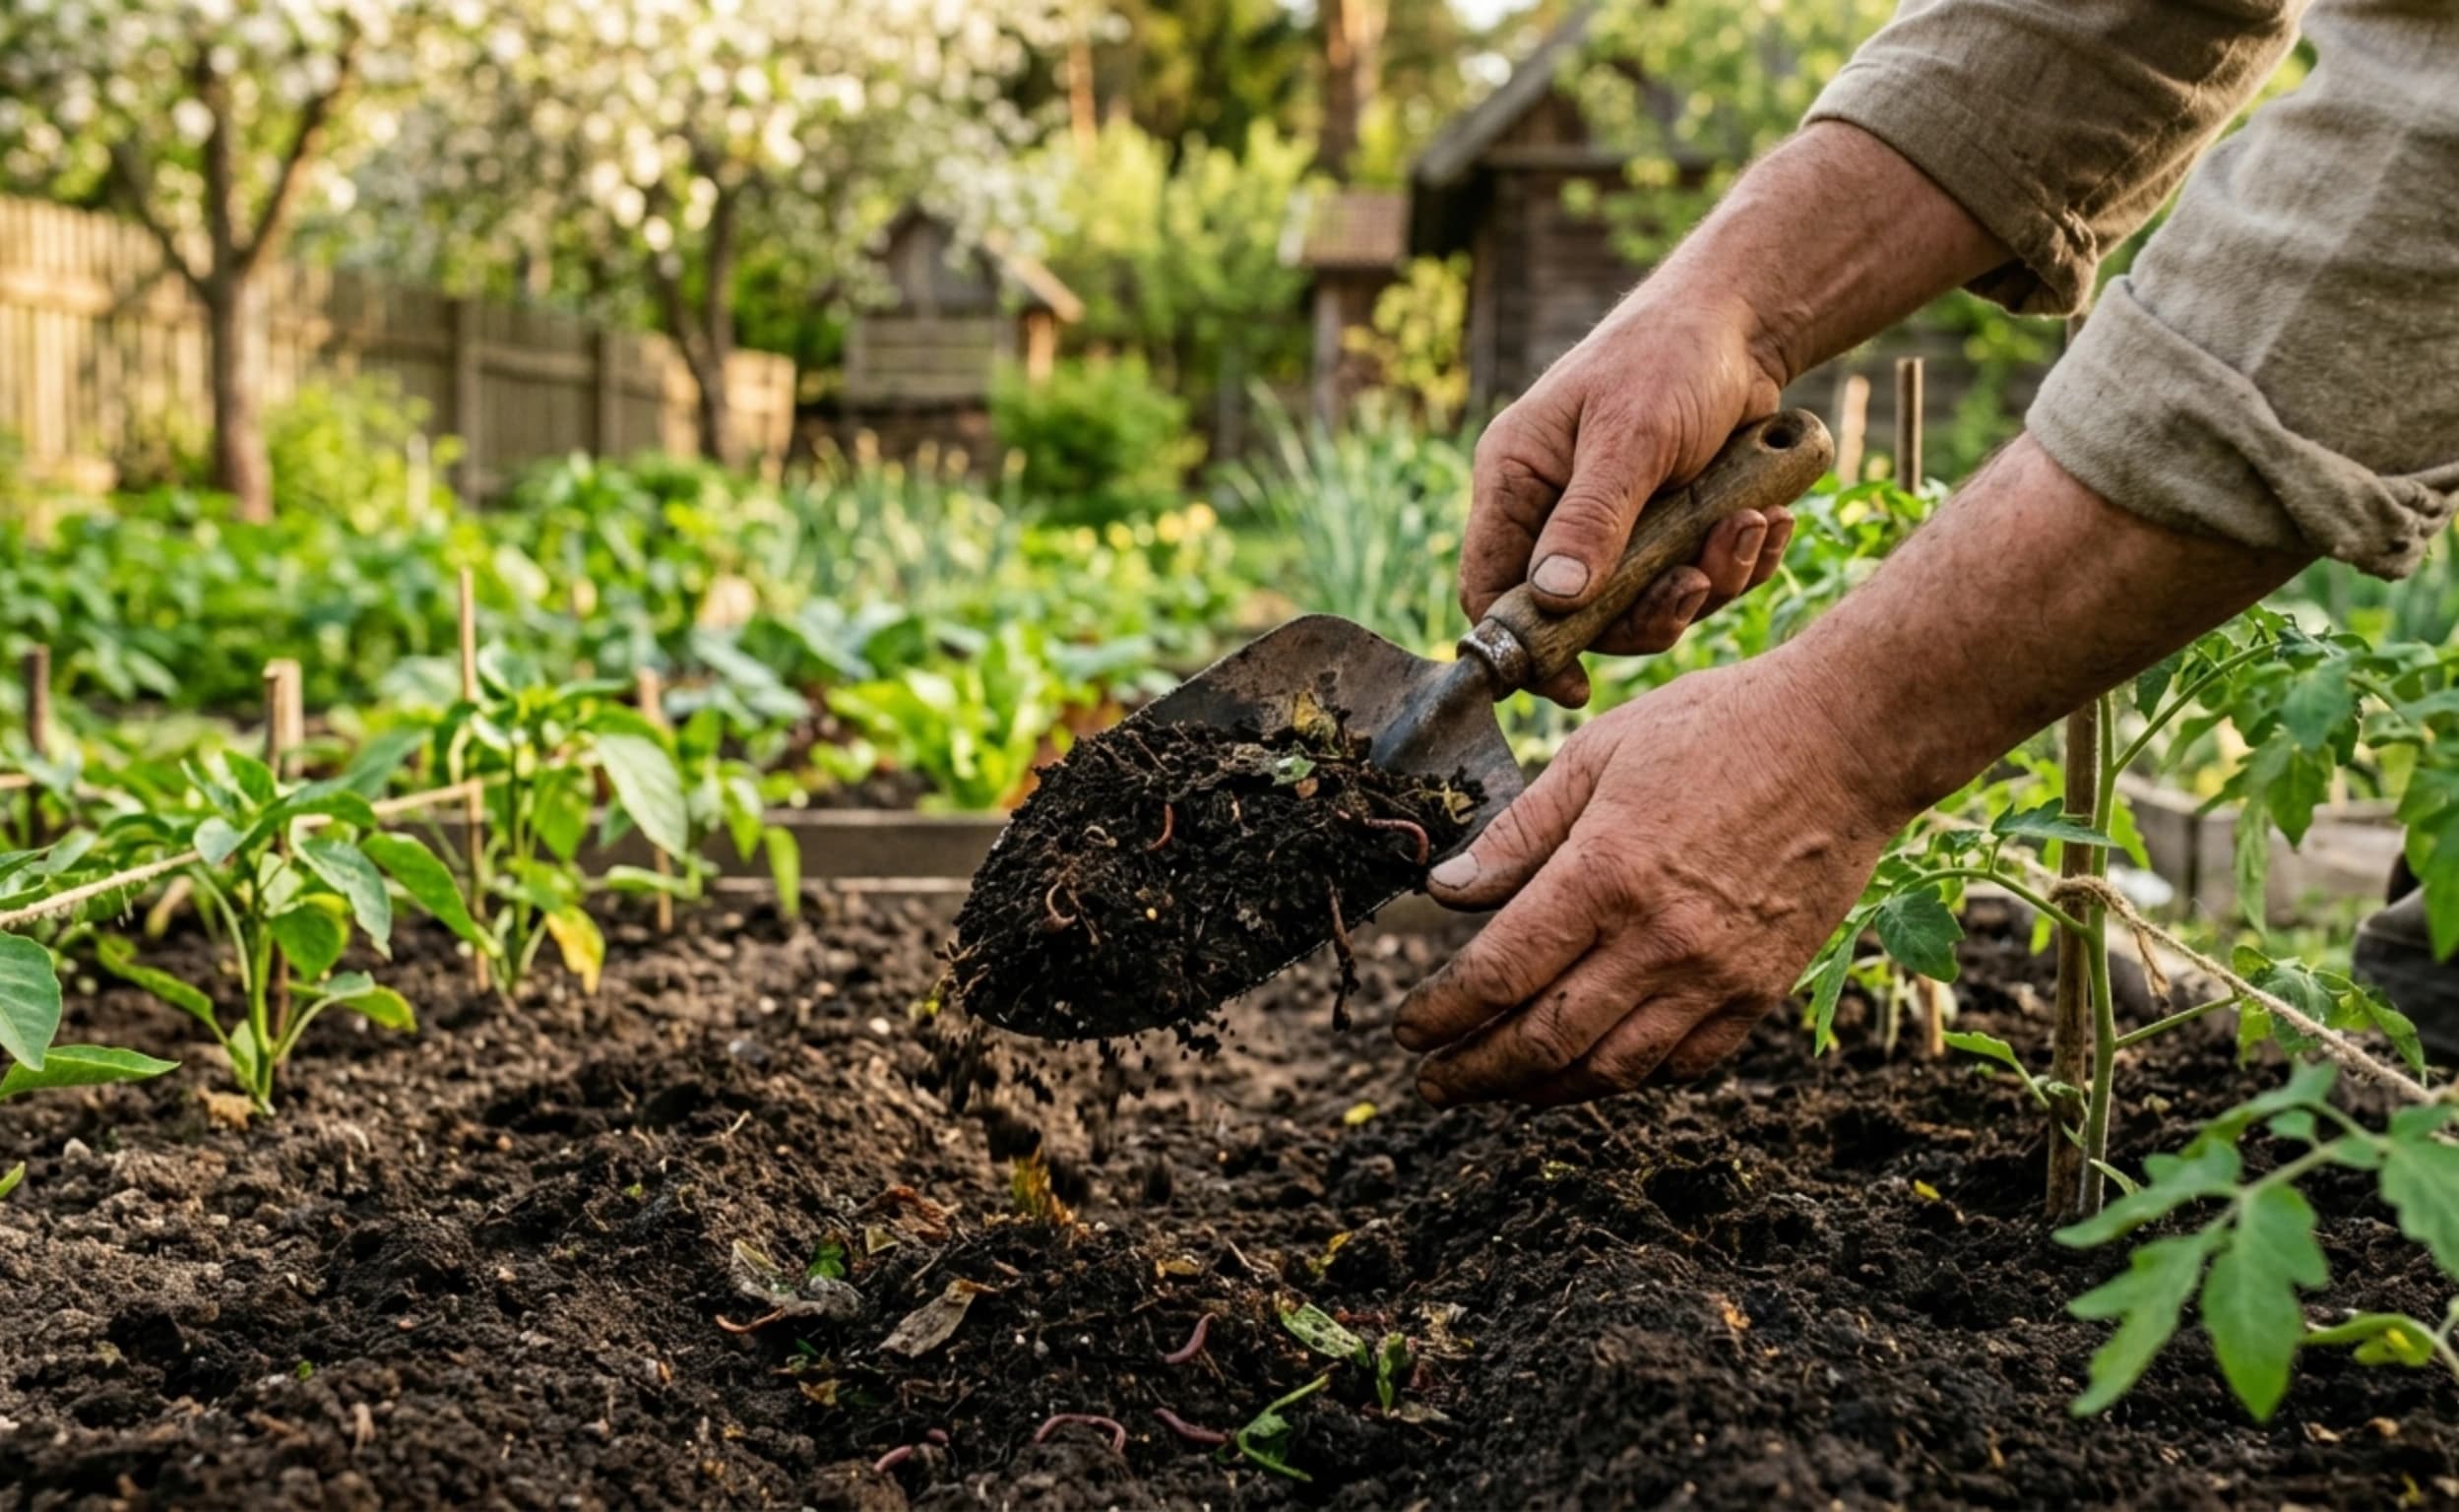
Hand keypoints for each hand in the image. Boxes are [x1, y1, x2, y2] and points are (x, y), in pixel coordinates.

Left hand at [1393, 657, 1891, 1105]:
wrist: (1846, 740)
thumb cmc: (1716, 728)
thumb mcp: (1595, 755)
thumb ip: (1517, 832)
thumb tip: (1443, 891)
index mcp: (1603, 874)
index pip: (1498, 973)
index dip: (1442, 1015)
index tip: (1408, 1031)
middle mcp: (1658, 940)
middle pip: (1545, 1040)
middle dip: (1476, 1072)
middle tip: (1433, 1084)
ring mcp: (1715, 975)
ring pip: (1611, 1069)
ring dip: (1541, 1089)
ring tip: (1499, 1086)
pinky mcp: (1760, 991)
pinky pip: (1681, 1063)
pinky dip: (1625, 1077)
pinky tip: (1590, 1068)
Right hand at [1463, 301, 1794, 707]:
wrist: (1746, 325)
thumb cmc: (1667, 358)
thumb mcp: (1629, 437)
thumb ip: (1592, 519)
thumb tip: (1555, 599)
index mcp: (1517, 483)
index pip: (1492, 586)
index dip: (1523, 643)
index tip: (1570, 684)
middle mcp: (1557, 513)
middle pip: (1580, 616)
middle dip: (1648, 610)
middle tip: (1695, 584)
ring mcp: (1617, 528)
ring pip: (1647, 605)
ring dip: (1707, 580)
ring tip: (1750, 525)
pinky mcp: (1671, 532)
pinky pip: (1697, 581)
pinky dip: (1738, 562)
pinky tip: (1767, 519)